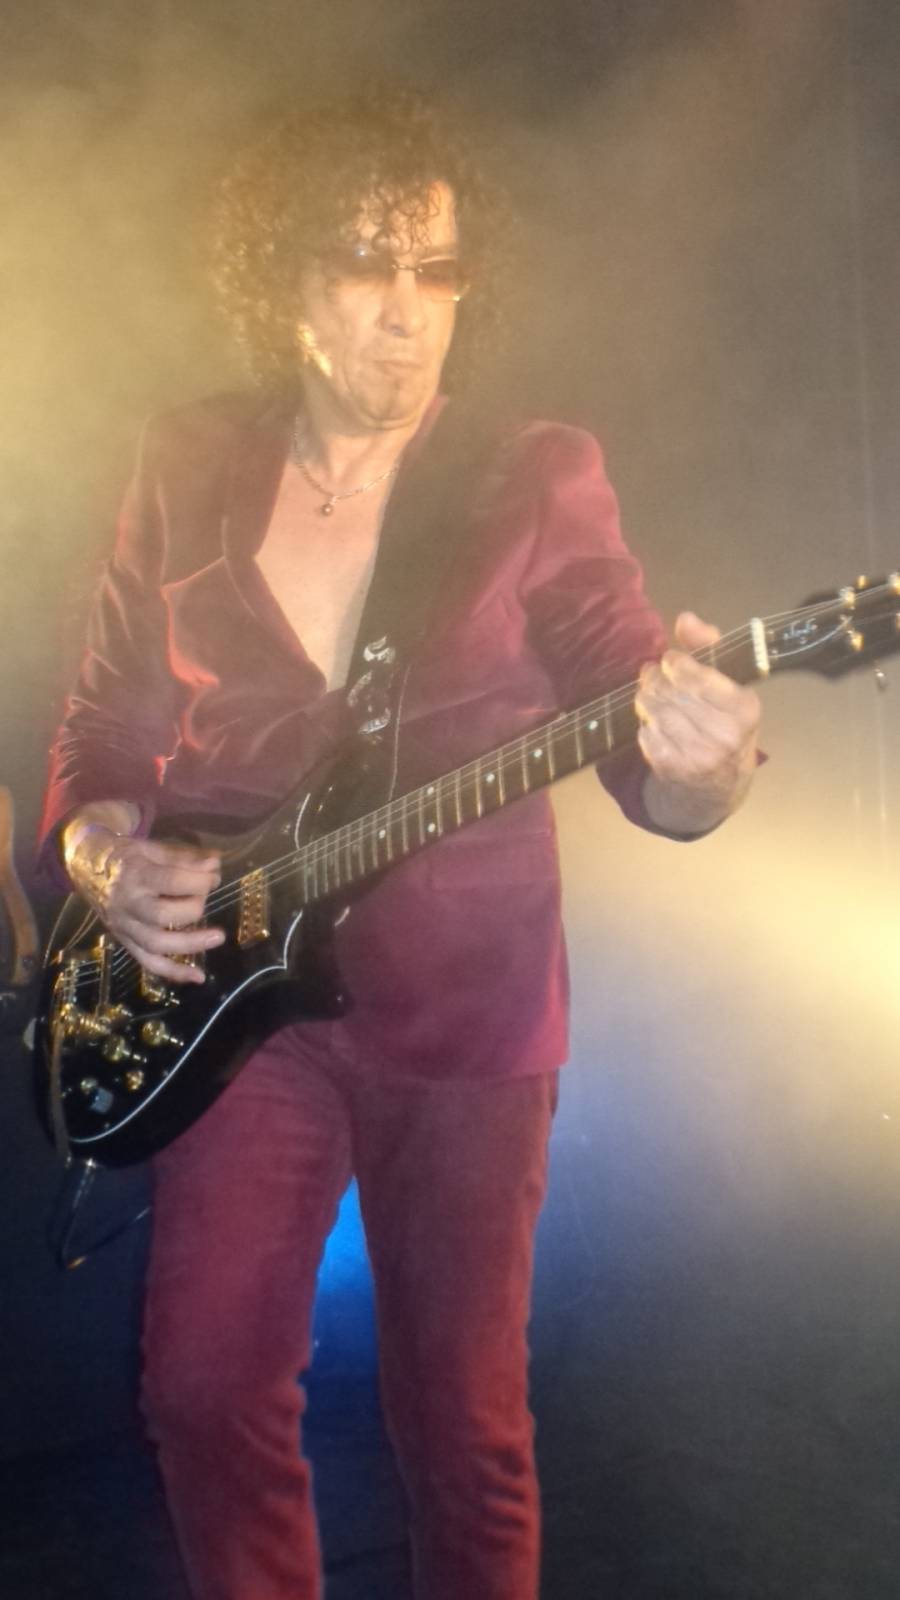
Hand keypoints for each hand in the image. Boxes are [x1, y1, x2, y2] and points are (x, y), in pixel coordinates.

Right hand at [62, 816, 223, 984]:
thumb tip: (215, 866)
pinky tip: (198, 977)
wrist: (85, 866)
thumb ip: (183, 858)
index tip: (213, 876)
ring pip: (156, 944)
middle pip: (162, 915)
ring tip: (217, 937)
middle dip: (193, 908)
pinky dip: (174, 972)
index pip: (170, 881)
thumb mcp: (151, 848)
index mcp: (134, 875)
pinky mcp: (124, 941)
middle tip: (205, 896)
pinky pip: (148, 962)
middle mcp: (127, 904)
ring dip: (190, 944)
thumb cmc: (125, 856)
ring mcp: (124, 926)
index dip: (198, 880)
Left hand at [636, 611, 760, 834]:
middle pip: (671, 691)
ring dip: (646, 699)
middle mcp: (726, 734)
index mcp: (745, 709)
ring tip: (650, 696)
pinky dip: (645, 725)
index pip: (698, 676)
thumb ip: (708, 647)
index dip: (675, 664)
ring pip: (655, 711)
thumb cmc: (724, 725)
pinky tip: (655, 724)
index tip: (669, 661)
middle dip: (655, 679)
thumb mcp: (729, 687)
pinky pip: (646, 734)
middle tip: (651, 676)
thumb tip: (686, 619)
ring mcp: (699, 755)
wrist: (718, 787)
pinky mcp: (674, 769)